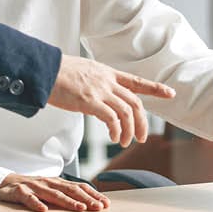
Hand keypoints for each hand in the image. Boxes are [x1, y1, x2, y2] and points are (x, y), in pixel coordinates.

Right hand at [0, 174, 110, 211]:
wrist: (4, 183)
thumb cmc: (31, 189)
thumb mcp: (50, 190)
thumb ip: (65, 195)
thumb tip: (88, 204)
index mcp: (57, 183)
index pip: (78, 187)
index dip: (92, 194)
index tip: (105, 203)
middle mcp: (48, 183)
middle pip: (69, 190)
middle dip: (85, 198)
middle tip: (98, 207)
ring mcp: (34, 187)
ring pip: (52, 194)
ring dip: (67, 201)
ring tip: (79, 208)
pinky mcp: (19, 192)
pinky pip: (28, 198)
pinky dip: (35, 203)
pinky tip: (42, 210)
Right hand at [47, 55, 174, 145]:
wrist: (43, 70)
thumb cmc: (56, 72)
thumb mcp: (82, 72)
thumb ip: (94, 84)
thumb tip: (97, 98)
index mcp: (106, 72)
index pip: (135, 80)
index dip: (154, 88)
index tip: (170, 93)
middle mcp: (106, 80)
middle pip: (135, 102)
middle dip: (143, 122)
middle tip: (141, 137)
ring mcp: (99, 90)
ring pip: (127, 112)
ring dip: (130, 130)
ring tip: (125, 141)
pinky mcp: (89, 101)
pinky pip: (111, 119)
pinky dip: (116, 130)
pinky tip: (114, 137)